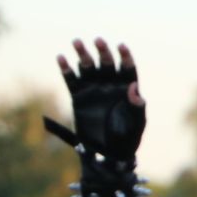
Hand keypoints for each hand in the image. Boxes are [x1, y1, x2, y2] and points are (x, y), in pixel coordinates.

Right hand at [46, 38, 149, 196]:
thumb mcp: (136, 124)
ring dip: (82, 53)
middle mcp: (110, 86)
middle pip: (106, 63)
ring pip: (87, 67)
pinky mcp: (78, 97)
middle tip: (98, 41)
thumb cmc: (127, 140)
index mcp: (127, 90)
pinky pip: (71, 79)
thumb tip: (134, 88)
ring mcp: (93, 90)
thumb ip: (136, 106)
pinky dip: (66, 68)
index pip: (127, 68)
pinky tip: (61, 57)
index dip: (125, 56)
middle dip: (103, 51)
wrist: (108, 155)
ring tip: (77, 42)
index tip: (121, 46)